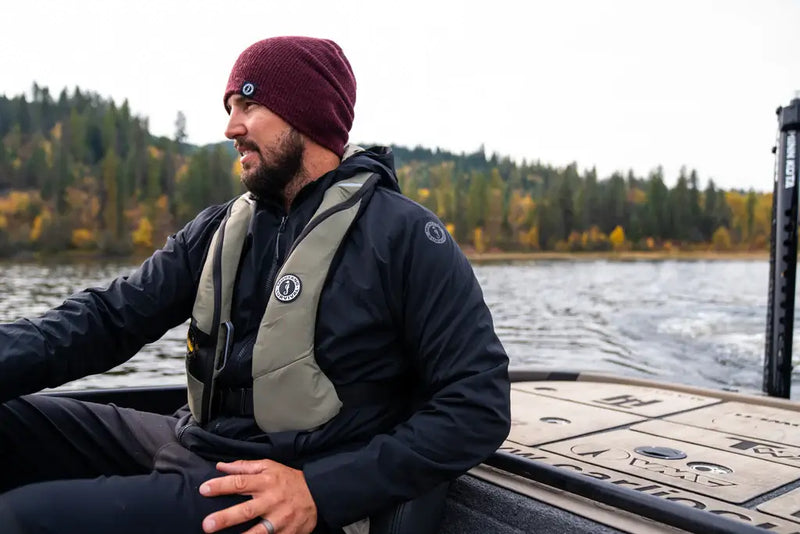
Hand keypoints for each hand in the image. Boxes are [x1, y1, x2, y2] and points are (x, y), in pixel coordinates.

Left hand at [199, 459, 317, 533]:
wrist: (318, 493)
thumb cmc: (288, 479)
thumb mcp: (269, 466)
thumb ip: (244, 466)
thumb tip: (221, 466)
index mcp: (265, 482)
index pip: (240, 482)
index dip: (221, 486)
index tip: (204, 489)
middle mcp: (271, 500)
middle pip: (246, 510)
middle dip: (225, 518)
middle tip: (207, 524)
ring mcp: (280, 519)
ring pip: (258, 531)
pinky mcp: (287, 533)